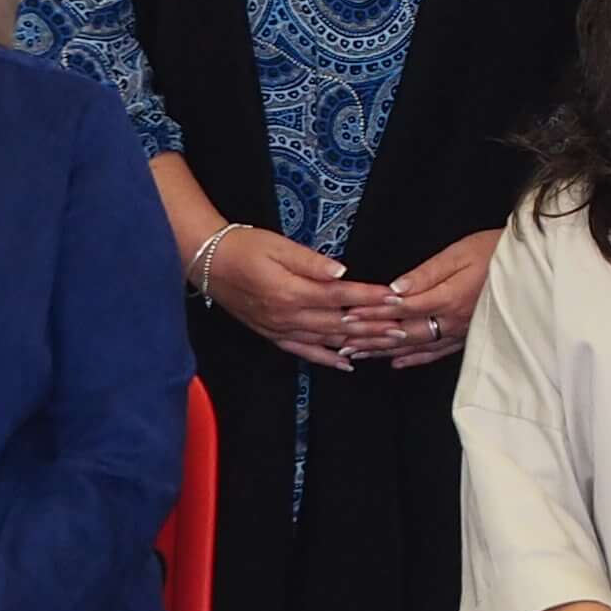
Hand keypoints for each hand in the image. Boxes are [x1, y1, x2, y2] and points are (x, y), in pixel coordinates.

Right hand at [202, 223, 380, 366]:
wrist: (207, 262)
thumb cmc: (243, 247)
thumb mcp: (278, 246)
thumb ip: (311, 262)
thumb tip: (341, 272)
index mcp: (291, 292)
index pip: (340, 297)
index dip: (370, 298)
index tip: (395, 297)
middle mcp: (288, 316)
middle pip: (339, 324)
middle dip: (373, 326)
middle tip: (403, 327)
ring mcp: (279, 329)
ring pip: (326, 341)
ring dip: (358, 343)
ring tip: (385, 344)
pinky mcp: (272, 334)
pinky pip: (303, 352)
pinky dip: (326, 359)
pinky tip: (346, 364)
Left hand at [352, 228, 497, 367]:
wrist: (530, 265)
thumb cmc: (495, 251)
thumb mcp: (460, 253)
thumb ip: (426, 273)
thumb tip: (395, 289)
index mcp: (449, 298)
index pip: (402, 309)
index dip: (374, 312)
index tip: (348, 314)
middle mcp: (452, 321)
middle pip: (404, 333)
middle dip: (371, 337)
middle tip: (342, 341)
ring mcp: (460, 332)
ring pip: (416, 346)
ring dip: (384, 351)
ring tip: (357, 353)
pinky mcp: (468, 336)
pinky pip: (437, 353)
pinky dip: (414, 359)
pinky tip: (396, 363)